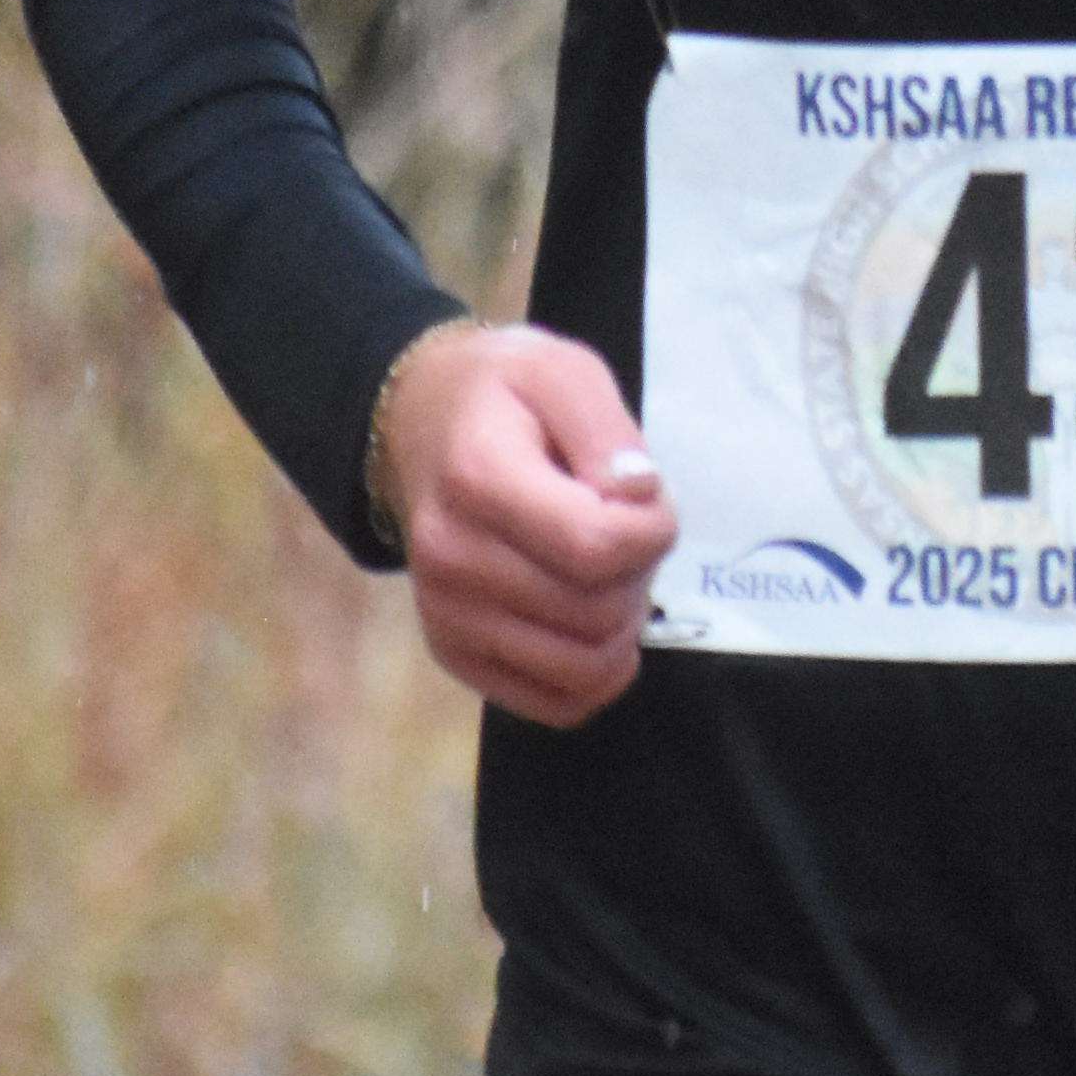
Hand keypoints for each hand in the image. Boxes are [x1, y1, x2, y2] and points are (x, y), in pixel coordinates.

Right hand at [371, 320, 675, 726]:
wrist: (423, 424)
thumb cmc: (505, 397)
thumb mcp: (564, 372)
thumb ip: (608, 430)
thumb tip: (637, 497)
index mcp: (476, 478)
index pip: (596, 547)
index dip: (653, 529)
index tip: (647, 496)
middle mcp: (448, 556)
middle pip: (596, 611)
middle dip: (640, 571)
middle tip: (623, 526)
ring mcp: (446, 614)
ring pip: (584, 666)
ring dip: (622, 623)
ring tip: (605, 568)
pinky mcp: (454, 653)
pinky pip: (557, 704)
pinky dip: (598, 674)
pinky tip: (596, 622)